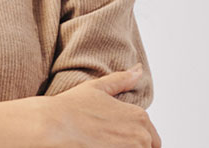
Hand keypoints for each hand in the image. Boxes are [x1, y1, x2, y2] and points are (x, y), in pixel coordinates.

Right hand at [39, 63, 161, 146]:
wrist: (55, 125)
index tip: (115, 134)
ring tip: (103, 142)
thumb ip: (122, 79)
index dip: (135, 137)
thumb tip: (139, 69)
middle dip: (132, 145)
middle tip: (108, 139)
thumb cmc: (73, 106)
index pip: (153, 139)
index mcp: (139, 116)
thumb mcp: (98, 87)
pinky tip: (99, 146)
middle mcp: (140, 136)